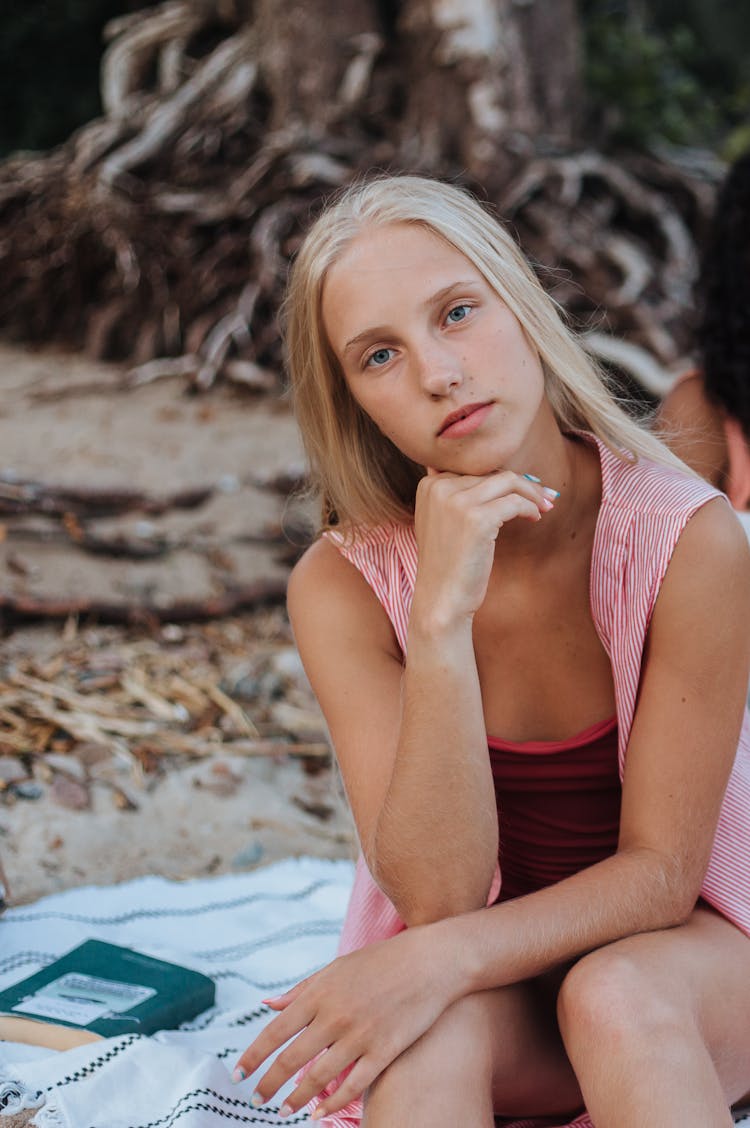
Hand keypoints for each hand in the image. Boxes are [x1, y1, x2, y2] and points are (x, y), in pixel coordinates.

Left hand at [232, 923, 464, 1119]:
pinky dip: (331, 1102)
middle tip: (256, 1099)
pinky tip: (319, 1112)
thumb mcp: (337, 967)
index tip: (239, 1074)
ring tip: (283, 1111)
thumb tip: (268, 1005)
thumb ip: (301, 990)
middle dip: (268, 1084)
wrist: (430, 961)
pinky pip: (352, 1085)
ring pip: (318, 1078)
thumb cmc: (381, 961)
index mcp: (320, 993)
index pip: (275, 1031)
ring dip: (296, 1100)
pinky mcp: (384, 1051)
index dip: (254, 1057)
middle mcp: (335, 1015)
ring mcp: (360, 1035)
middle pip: (291, 1060)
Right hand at [413, 468, 556, 626]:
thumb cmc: (448, 564)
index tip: (524, 486)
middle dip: (522, 482)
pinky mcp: (477, 519)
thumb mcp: (440, 521)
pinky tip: (536, 517)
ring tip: (545, 505)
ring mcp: (457, 502)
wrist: (441, 600)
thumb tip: (496, 474)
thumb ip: (455, 495)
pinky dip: (530, 507)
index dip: (502, 477)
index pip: (475, 468)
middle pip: (492, 472)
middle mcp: (439, 487)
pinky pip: (515, 502)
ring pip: (508, 481)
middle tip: (544, 495)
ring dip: (532, 491)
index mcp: (429, 484)